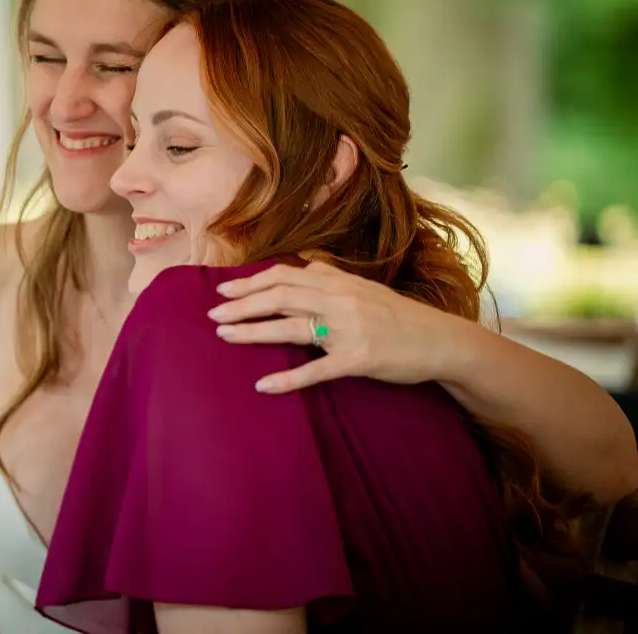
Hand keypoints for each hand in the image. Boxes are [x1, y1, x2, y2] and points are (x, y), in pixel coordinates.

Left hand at [208, 261, 472, 392]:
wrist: (441, 341)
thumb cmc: (399, 316)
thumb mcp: (365, 288)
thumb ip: (332, 278)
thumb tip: (302, 268)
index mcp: (338, 282)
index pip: (284, 276)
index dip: (251, 282)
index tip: (223, 290)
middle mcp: (340, 300)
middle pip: (280, 298)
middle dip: (242, 305)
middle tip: (212, 315)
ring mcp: (349, 330)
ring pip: (291, 328)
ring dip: (253, 332)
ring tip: (224, 335)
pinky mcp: (359, 359)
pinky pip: (317, 369)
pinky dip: (288, 378)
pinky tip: (263, 385)